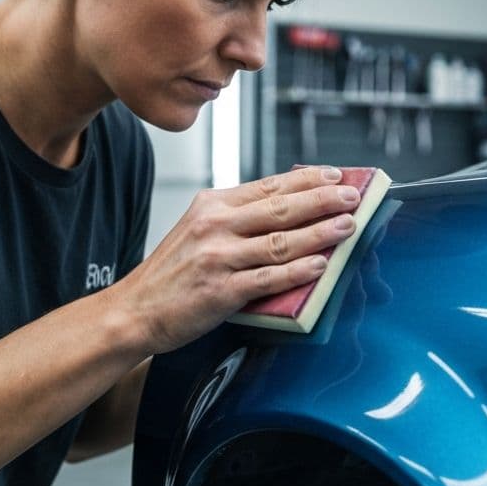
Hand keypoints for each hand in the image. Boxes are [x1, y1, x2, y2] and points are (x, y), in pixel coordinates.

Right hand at [115, 167, 360, 354]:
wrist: (134, 310)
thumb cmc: (171, 273)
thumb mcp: (198, 229)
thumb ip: (237, 217)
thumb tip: (286, 206)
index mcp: (212, 205)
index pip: (269, 185)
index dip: (307, 179)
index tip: (336, 175)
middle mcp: (215, 225)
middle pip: (280, 207)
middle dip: (322, 199)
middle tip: (352, 195)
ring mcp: (218, 257)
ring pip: (280, 240)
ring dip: (319, 232)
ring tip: (347, 225)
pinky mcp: (221, 290)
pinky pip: (268, 277)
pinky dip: (298, 270)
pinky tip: (320, 264)